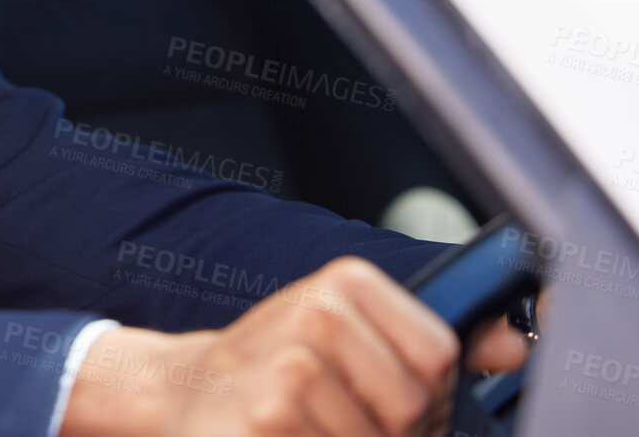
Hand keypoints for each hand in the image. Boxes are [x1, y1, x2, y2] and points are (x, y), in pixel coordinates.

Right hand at [59, 256, 529, 435]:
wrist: (190, 392)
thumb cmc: (276, 364)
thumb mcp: (349, 331)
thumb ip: (428, 342)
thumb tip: (513, 346)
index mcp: (345, 282)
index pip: (438, 353)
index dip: (430, 391)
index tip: (395, 396)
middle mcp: (317, 313)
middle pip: (414, 403)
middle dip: (395, 430)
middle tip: (351, 419)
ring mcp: (292, 367)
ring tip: (318, 427)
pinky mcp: (273, 417)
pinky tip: (292, 435)